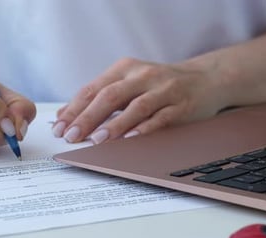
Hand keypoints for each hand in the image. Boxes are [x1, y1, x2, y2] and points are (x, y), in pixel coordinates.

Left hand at [53, 57, 229, 143]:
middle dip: (88, 117)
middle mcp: (143, 75)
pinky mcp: (182, 104)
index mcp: (124, 69)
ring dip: (115, 124)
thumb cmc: (159, 85)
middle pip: (110, 96)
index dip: (74, 109)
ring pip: (136, 106)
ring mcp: (164, 89)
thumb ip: (99, 97)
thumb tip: (65, 116)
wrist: (205, 78)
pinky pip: (161, 117)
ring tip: (97, 140)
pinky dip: (145, 128)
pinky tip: (131, 139)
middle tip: (73, 136)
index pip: (93, 89)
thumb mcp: (128, 84)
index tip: (60, 128)